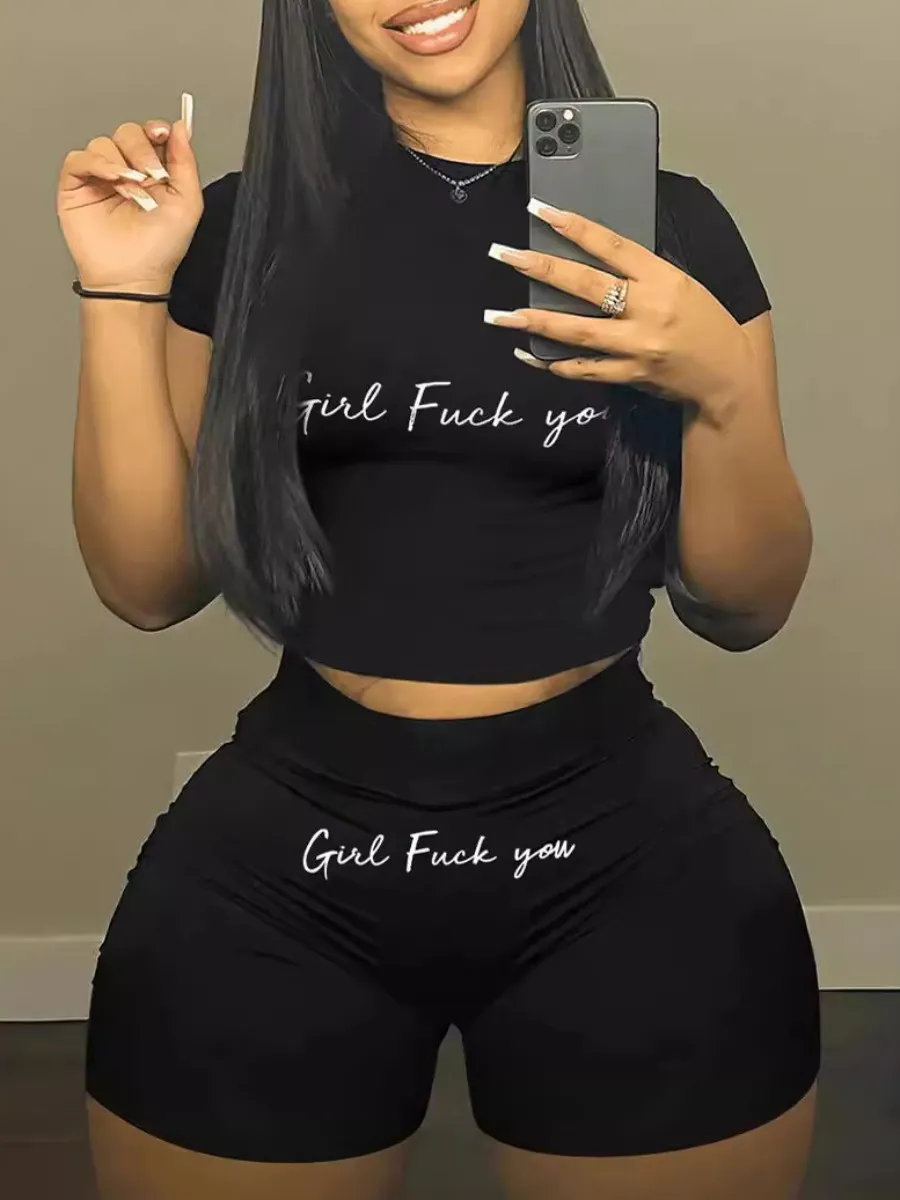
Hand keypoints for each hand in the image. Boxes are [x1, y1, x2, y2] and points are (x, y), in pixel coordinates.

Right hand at [56, 94, 201, 293]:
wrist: (134, 276)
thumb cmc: (160, 249)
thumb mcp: (187, 203)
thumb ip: (186, 162)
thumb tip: (182, 127)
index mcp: (154, 172)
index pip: (151, 134)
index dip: (156, 129)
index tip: (163, 134)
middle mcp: (127, 170)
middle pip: (127, 132)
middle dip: (141, 150)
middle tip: (151, 177)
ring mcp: (100, 177)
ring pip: (104, 143)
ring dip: (121, 164)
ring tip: (132, 192)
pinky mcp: (76, 185)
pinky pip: (80, 158)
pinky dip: (97, 164)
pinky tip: (113, 180)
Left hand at [485, 201, 755, 421]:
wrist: (726, 374)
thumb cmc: (703, 321)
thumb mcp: (680, 282)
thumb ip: (640, 270)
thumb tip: (591, 251)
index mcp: (662, 278)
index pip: (611, 245)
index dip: (573, 226)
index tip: (540, 210)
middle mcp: (647, 311)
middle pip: (584, 285)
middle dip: (539, 268)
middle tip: (503, 254)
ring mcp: (636, 347)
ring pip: (576, 332)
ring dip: (532, 322)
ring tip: (498, 315)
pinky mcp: (629, 376)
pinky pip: (582, 369)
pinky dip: (552, 361)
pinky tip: (526, 352)